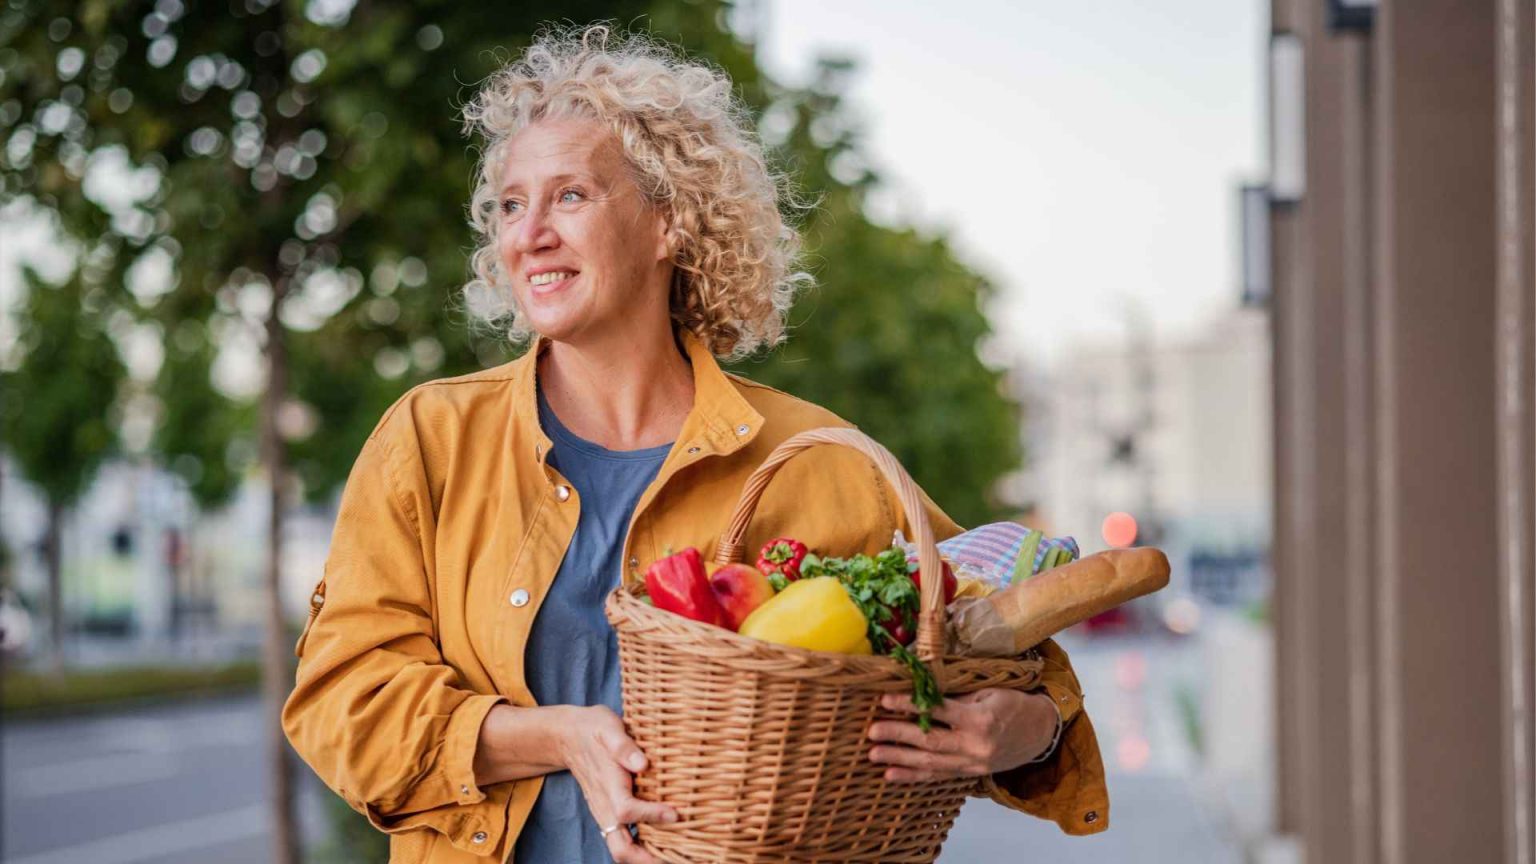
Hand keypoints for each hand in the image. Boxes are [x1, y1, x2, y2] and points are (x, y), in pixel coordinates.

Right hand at [558, 706, 677, 863]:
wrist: (568, 736)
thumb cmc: (593, 729)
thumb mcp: (608, 727)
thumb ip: (623, 746)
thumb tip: (642, 764)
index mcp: (607, 784)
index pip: (626, 810)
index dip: (651, 815)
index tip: (675, 814)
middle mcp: (604, 805)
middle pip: (619, 847)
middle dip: (645, 859)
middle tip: (675, 858)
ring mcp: (604, 812)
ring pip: (620, 847)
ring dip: (644, 857)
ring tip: (673, 857)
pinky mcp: (608, 813)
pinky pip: (621, 839)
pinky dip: (640, 848)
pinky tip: (662, 844)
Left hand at [867, 688, 1059, 782]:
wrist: (1040, 733)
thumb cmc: (1014, 705)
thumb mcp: (989, 692)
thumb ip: (957, 697)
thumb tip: (921, 691)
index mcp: (981, 720)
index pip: (939, 711)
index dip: (910, 705)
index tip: (885, 700)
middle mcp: (975, 746)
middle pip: (930, 742)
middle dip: (898, 736)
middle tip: (871, 732)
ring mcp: (972, 764)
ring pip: (930, 763)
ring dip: (899, 759)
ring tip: (874, 755)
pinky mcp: (969, 774)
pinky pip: (937, 777)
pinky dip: (912, 776)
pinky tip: (892, 774)